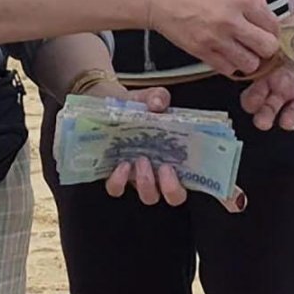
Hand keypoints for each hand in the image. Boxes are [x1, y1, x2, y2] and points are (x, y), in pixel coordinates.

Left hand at [77, 81, 187, 206]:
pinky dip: (119, 181)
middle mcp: (159, 172)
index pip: (188, 182)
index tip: (175, 167)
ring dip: (147, 183)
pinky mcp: (115, 175)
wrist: (106, 102)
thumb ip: (158, 97)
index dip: (185, 184)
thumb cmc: (135, 106)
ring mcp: (137, 176)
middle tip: (163, 166)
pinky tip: (121, 165)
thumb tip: (158, 102)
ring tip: (141, 160)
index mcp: (174, 156)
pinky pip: (117, 189)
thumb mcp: (149, 98)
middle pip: (172, 196)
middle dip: (170, 187)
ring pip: (148, 195)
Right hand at [143, 0, 279, 78]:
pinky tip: (226, 55)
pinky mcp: (201, 52)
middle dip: (266, 48)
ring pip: (250, 64)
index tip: (267, 32)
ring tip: (242, 51)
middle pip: (267, 47)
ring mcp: (216, 38)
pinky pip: (228, 69)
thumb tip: (265, 14)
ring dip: (249, 60)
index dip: (272, 30)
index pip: (273, 24)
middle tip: (258, 45)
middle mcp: (231, 19)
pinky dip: (230, 65)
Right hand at [240, 0, 293, 131]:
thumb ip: (273, 39)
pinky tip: (287, 122)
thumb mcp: (285, 29)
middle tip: (253, 106)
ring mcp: (288, 90)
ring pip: (271, 109)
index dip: (243, 79)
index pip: (248, 77)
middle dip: (252, 105)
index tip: (246, 83)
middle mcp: (272, 79)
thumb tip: (260, 42)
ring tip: (264, 121)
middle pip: (255, 98)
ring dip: (265, 117)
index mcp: (264, 62)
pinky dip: (289, 120)